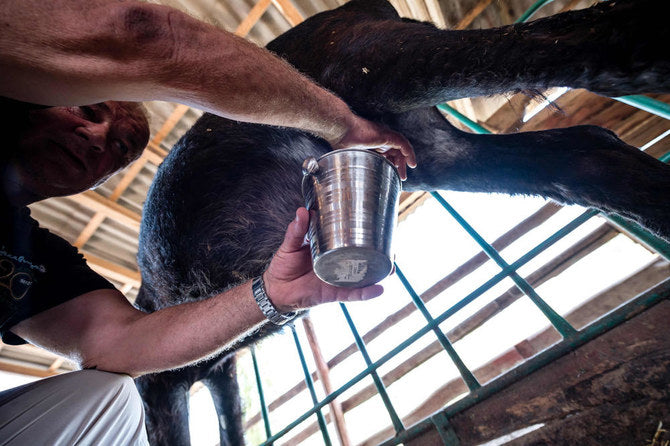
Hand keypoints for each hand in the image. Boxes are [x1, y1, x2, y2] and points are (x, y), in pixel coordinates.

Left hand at [263, 208, 383, 311]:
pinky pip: (352, 294)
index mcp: (330, 250)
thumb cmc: (283, 265)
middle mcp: (337, 264)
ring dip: (377, 274)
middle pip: (363, 260)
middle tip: (391, 248)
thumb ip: (296, 230)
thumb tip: (303, 211)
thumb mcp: (290, 244)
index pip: (350, 242)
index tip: (380, 227)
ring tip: (390, 268)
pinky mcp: (332, 293)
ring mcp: (337, 279)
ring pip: (362, 278)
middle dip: (379, 256)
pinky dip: (365, 293)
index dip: (366, 237)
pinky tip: (378, 289)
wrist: (274, 289)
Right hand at [329, 115, 416, 179]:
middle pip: (396, 152)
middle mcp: (380, 139)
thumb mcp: (348, 158)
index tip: (392, 175)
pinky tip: (411, 163)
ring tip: (407, 173)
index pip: (387, 154)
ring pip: (401, 148)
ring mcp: (384, 136)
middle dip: (400, 165)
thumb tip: (346, 179)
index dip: (391, 164)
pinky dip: (409, 153)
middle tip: (402, 177)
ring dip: (406, 160)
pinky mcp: (387, 136)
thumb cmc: (340, 143)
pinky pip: (403, 144)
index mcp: (372, 144)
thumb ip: (351, 166)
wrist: (340, 130)